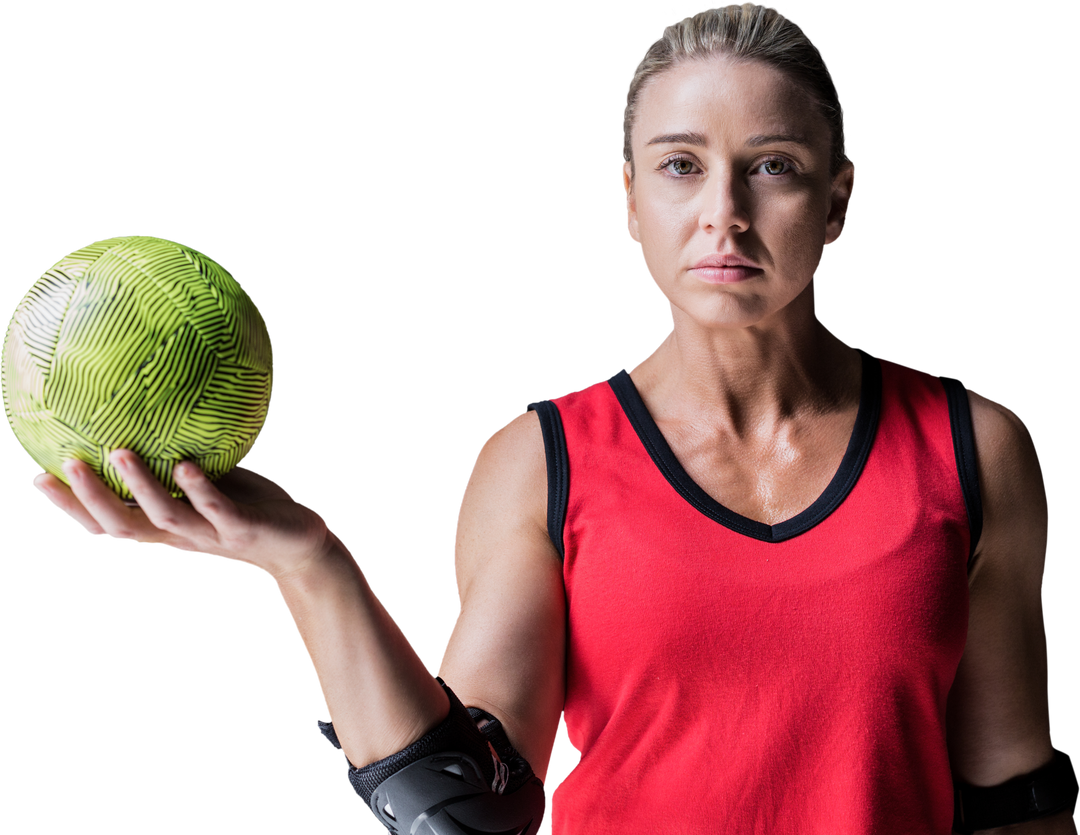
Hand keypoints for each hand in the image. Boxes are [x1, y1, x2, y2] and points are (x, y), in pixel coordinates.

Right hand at [31, 450, 332, 579]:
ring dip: (140, 486)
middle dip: (88, 500)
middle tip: (61, 467)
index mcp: (166, 526)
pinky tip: (187, 465)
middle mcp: (181, 535)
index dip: (70, 506)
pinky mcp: (242, 530)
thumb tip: (157, 408)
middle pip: (122, 526)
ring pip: (165, 516)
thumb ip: (183, 455)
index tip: (36, 477)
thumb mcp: (214, 481)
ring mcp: (210, 534)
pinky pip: (218, 509)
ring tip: (119, 452)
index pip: (107, 522)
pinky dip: (201, 489)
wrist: (301, 545)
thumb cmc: (253, 509)